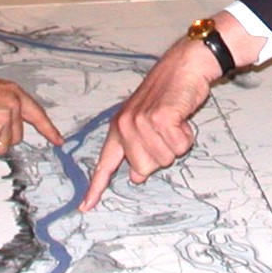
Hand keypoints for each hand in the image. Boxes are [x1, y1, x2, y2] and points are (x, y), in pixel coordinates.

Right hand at [0, 76, 65, 157]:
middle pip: (16, 137)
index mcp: (14, 93)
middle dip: (0, 137)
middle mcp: (13, 106)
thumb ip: (2, 104)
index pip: (37, 113)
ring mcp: (4, 119)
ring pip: (2, 146)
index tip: (59, 142)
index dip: (48, 129)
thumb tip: (7, 125)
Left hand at [78, 13, 261, 209]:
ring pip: (164, 160)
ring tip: (175, 120)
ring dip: (177, 143)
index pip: (105, 163)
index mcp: (119, 127)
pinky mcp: (160, 118)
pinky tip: (182, 117)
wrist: (186, 65)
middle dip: (162, 155)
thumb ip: (138, 148)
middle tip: (167, 130)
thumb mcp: (148, 120)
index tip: (85, 207)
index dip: (96, 187)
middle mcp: (125, 125)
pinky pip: (179, 146)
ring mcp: (141, 122)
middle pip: (144, 170)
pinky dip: (186, 136)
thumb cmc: (170, 94)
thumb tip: (136, 177)